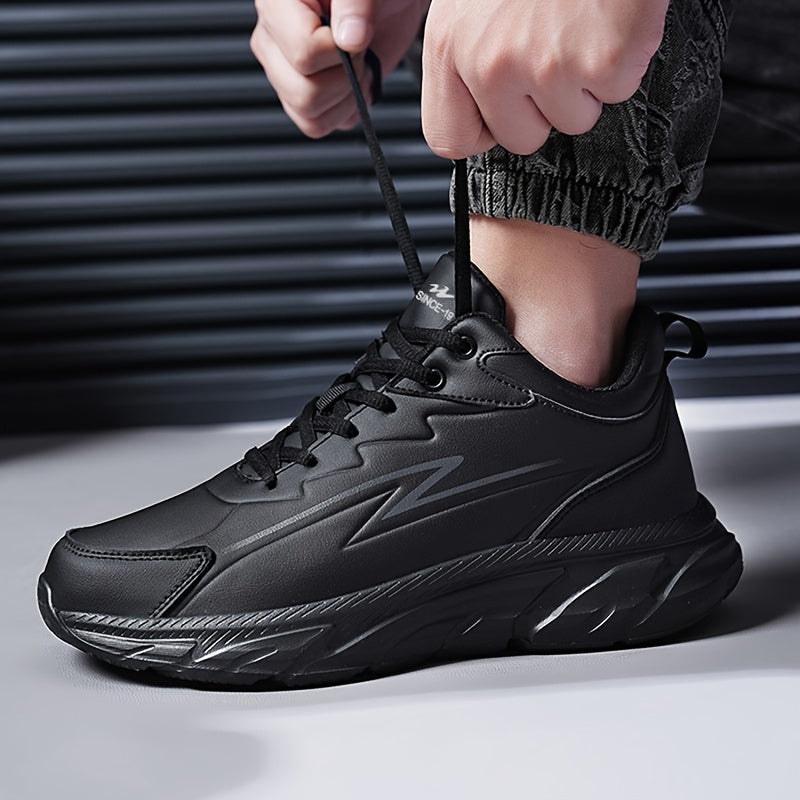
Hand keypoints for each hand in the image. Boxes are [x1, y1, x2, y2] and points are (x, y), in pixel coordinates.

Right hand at [251, 0, 429, 137]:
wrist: (387, 6)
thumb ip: (356, 4)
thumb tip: (350, 39)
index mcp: (277, 3)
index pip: (303, 52)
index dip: (338, 52)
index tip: (353, 33)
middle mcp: (272, 39)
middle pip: (302, 91)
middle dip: (345, 77)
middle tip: (357, 49)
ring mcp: (281, 72)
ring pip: (307, 112)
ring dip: (345, 96)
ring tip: (355, 64)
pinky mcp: (298, 97)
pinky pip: (316, 124)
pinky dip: (343, 111)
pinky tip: (351, 83)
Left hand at [422, 0, 668, 157]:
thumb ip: (465, 50)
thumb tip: (469, 109)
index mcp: (450, 43)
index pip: (450, 138)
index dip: (482, 129)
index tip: (500, 111)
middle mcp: (490, 61)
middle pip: (520, 138)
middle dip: (543, 106)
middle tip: (554, 47)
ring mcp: (546, 65)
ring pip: (572, 120)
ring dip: (585, 82)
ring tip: (581, 22)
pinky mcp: (601, 61)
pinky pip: (615, 93)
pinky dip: (623, 60)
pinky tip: (609, 17)